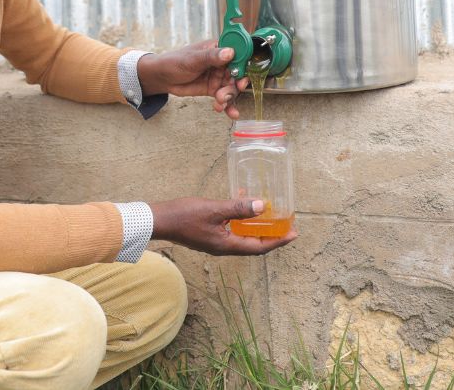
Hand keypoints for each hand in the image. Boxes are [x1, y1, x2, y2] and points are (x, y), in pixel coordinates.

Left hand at [136, 40, 249, 118]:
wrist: (163, 78)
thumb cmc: (175, 62)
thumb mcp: (193, 59)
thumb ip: (211, 57)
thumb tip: (229, 52)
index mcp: (218, 49)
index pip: (238, 54)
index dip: (244, 65)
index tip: (243, 76)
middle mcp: (222, 63)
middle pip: (238, 74)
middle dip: (235, 85)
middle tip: (228, 92)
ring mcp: (218, 77)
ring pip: (232, 88)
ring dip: (229, 97)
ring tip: (219, 102)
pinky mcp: (214, 90)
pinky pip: (225, 98)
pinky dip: (228, 106)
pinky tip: (230, 113)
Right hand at [149, 197, 296, 255]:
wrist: (159, 220)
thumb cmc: (184, 216)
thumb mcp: (214, 209)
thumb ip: (238, 208)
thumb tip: (263, 206)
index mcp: (227, 245)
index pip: (260, 247)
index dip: (278, 241)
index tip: (294, 233)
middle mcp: (224, 247)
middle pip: (254, 244)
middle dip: (272, 235)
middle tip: (286, 226)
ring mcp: (216, 242)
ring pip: (243, 237)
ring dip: (257, 228)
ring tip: (269, 216)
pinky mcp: (209, 234)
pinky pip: (232, 230)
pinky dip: (242, 221)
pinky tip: (243, 206)